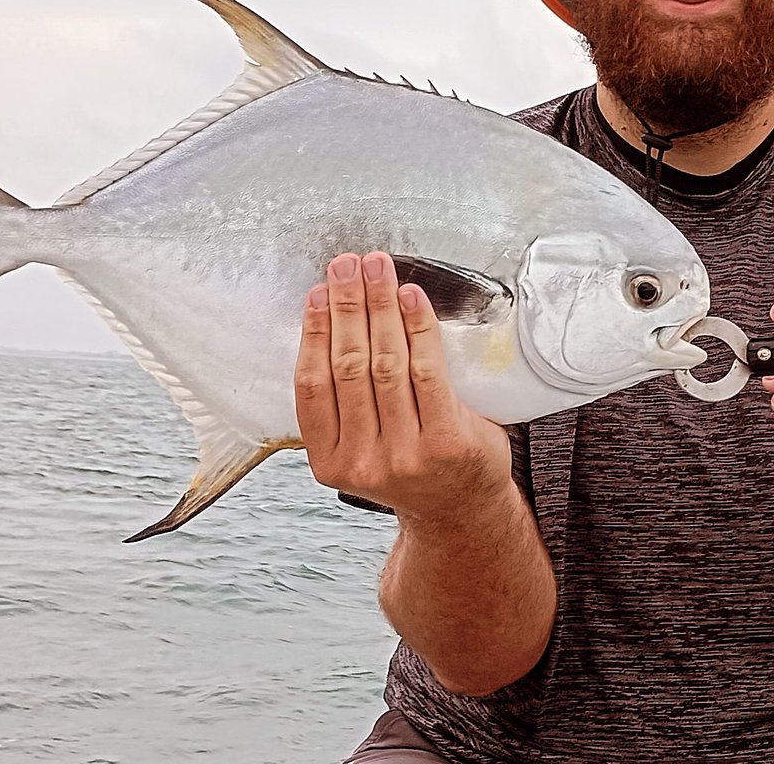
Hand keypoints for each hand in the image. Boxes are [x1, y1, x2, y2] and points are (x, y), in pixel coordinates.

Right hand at [293, 251, 513, 521]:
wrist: (462, 510)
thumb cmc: (410, 463)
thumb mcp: (359, 450)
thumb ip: (340, 405)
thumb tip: (330, 319)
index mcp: (328, 461)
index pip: (310, 385)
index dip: (313, 332)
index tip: (317, 292)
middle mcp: (362, 462)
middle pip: (348, 365)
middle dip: (347, 306)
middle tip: (348, 264)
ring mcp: (405, 455)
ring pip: (385, 364)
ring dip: (380, 306)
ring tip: (378, 268)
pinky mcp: (447, 442)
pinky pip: (426, 371)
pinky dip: (417, 327)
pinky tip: (411, 297)